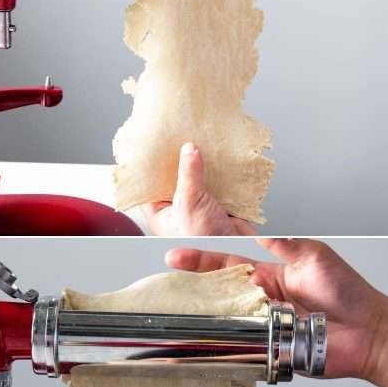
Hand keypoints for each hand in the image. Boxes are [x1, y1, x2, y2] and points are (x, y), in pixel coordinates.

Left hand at [140, 144, 255, 236]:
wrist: (239, 252)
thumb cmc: (204, 243)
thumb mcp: (189, 204)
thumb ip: (188, 175)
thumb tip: (188, 150)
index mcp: (160, 212)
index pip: (149, 183)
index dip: (150, 164)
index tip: (154, 142)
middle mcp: (179, 208)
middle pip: (175, 177)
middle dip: (179, 159)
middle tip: (180, 134)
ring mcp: (200, 205)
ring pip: (198, 179)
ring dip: (202, 164)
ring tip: (202, 140)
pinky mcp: (220, 205)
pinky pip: (218, 184)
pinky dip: (221, 173)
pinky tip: (222, 158)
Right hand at [167, 238, 387, 386]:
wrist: (369, 330)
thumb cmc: (349, 292)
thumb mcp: (315, 256)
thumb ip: (286, 246)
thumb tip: (260, 233)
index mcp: (273, 276)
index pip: (231, 266)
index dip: (203, 261)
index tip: (176, 256)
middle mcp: (266, 302)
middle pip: (222, 296)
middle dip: (196, 291)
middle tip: (170, 287)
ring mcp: (267, 328)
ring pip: (229, 324)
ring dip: (209, 318)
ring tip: (184, 311)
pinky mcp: (272, 351)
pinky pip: (246, 349)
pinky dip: (231, 345)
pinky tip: (214, 340)